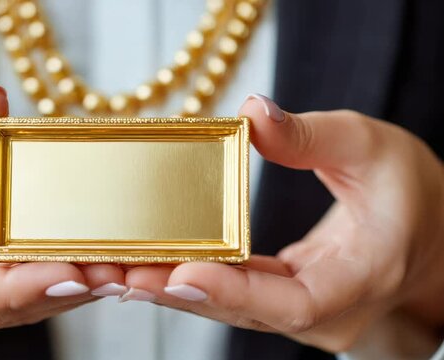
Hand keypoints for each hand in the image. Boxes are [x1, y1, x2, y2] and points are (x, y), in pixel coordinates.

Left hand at [123, 95, 443, 351]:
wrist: (429, 232)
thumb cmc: (409, 191)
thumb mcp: (372, 147)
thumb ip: (312, 134)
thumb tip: (251, 113)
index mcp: (360, 276)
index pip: (293, 301)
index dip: (232, 291)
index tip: (178, 273)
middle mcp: (328, 312)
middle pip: (244, 310)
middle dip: (177, 292)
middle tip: (115, 272)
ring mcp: (304, 314)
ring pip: (232, 308)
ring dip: (173, 291)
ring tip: (114, 273)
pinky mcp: (283, 302)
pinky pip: (234, 297)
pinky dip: (192, 283)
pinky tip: (149, 268)